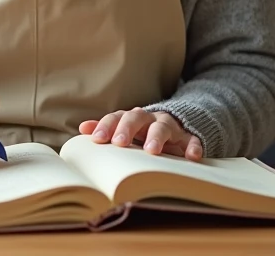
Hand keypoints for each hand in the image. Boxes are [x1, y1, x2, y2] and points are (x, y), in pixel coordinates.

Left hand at [78, 108, 203, 160]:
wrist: (179, 123)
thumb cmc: (145, 131)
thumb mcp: (126, 129)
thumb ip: (106, 129)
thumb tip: (82, 129)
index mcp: (132, 118)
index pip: (117, 118)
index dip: (107, 126)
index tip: (98, 139)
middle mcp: (150, 118)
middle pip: (137, 118)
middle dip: (127, 129)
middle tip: (120, 143)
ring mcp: (170, 126)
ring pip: (163, 126)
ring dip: (157, 136)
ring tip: (152, 150)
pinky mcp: (189, 137)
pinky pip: (192, 140)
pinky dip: (193, 147)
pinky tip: (192, 157)